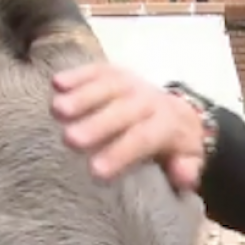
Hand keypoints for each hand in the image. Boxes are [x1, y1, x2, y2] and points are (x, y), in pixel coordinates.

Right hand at [50, 62, 209, 190]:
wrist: (182, 115)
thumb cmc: (175, 147)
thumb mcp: (189, 162)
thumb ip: (186, 169)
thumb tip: (183, 175)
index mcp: (167, 125)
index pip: (144, 138)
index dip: (121, 153)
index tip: (95, 171)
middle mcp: (149, 100)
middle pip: (123, 110)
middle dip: (97, 124)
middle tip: (70, 140)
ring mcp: (131, 83)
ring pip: (108, 86)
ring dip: (81, 96)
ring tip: (57, 110)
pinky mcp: (116, 73)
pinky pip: (98, 70)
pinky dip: (77, 74)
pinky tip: (56, 83)